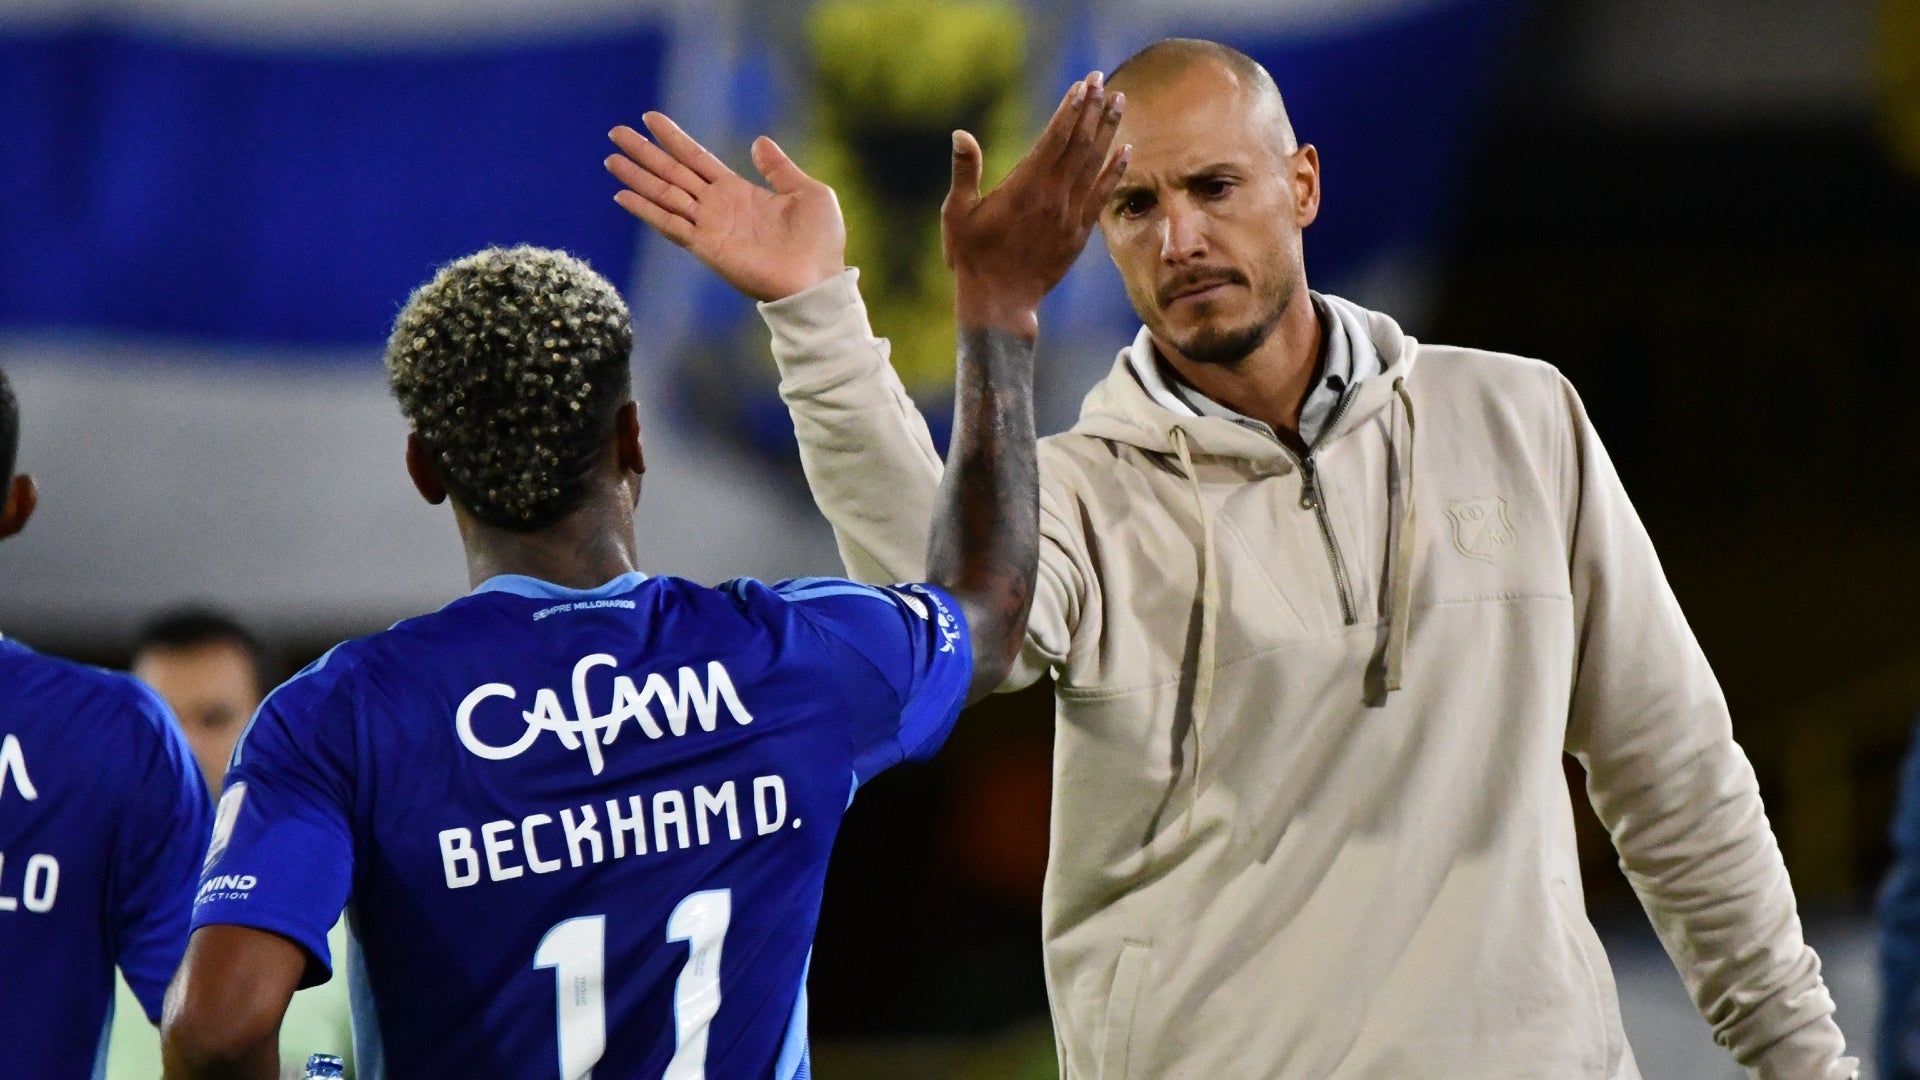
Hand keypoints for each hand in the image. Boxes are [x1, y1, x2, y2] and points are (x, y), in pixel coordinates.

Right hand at [606, 113, 846, 301]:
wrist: (818, 281)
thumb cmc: (820, 242)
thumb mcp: (807, 192)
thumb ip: (779, 168)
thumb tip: (759, 141)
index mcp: (738, 191)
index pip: (697, 158)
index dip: (674, 138)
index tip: (650, 118)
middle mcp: (717, 207)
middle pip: (672, 172)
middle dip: (645, 152)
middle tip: (615, 132)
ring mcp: (709, 227)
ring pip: (664, 194)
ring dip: (637, 176)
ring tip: (611, 158)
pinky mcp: (706, 247)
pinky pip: (670, 224)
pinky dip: (646, 210)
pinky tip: (622, 195)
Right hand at [942, 72, 1129, 336]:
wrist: (999, 302)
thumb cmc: (972, 257)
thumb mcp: (957, 214)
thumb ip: (965, 172)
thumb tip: (961, 134)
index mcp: (1024, 187)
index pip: (1054, 138)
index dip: (1070, 110)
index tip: (1082, 85)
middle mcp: (1053, 197)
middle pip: (1079, 144)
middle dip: (1092, 110)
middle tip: (1103, 81)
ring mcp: (1070, 215)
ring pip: (1094, 164)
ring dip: (1107, 131)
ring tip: (1118, 102)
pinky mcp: (1078, 233)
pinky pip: (1102, 195)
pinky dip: (1115, 171)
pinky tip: (1126, 150)